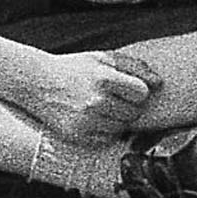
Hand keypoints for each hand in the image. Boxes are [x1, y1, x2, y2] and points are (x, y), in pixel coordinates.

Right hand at [47, 51, 167, 151]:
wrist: (37, 82)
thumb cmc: (75, 68)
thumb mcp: (102, 58)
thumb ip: (134, 67)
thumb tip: (160, 83)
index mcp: (105, 78)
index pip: (141, 94)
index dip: (137, 91)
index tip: (127, 88)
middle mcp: (96, 101)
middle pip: (133, 113)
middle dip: (127, 106)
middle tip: (112, 98)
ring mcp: (86, 121)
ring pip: (121, 128)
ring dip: (116, 119)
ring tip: (100, 108)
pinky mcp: (78, 136)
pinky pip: (106, 139)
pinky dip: (103, 131)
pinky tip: (92, 119)